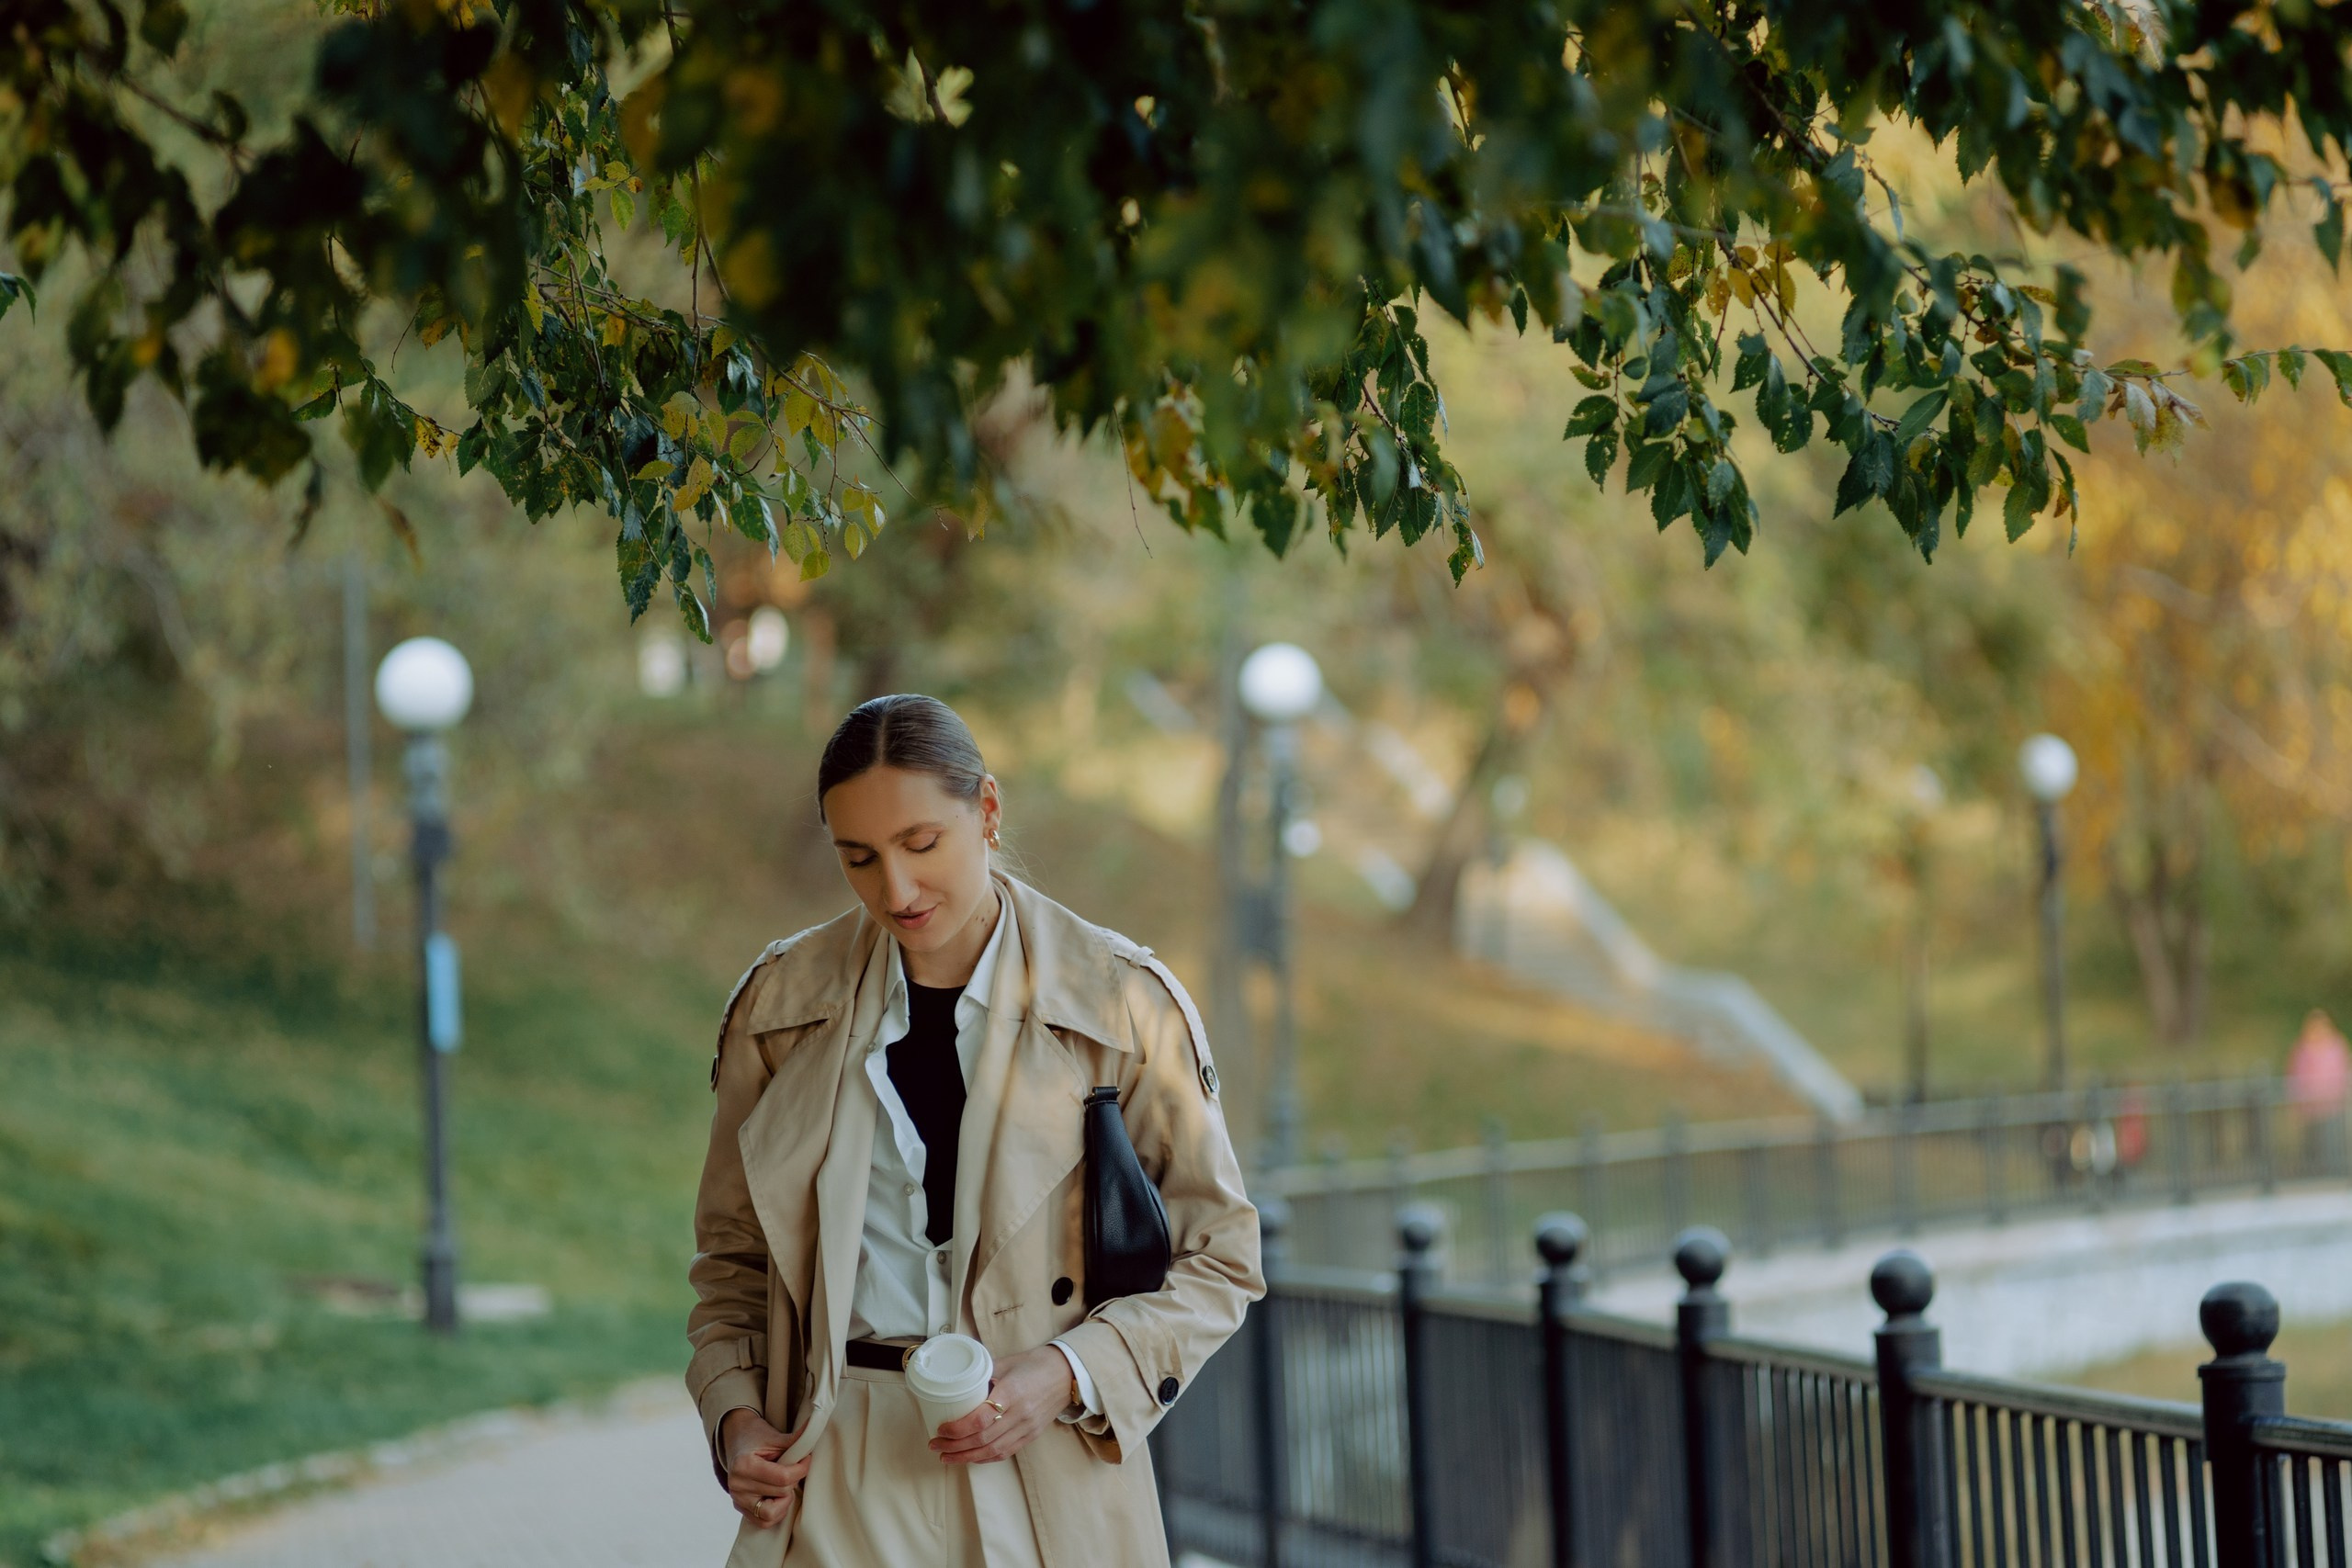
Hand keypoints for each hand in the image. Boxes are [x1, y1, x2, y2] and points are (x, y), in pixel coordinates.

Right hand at [721, 1407, 811, 1528]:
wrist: (738, 1442)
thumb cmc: (756, 1438)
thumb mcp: (774, 1436)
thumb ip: (795, 1438)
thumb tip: (815, 1425)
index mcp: (744, 1465)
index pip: (783, 1477)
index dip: (801, 1469)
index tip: (806, 1459)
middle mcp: (737, 1486)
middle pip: (781, 1493)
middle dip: (794, 1481)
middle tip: (794, 1469)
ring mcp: (737, 1500)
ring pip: (771, 1514)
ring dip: (784, 1500)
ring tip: (783, 1484)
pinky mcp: (741, 1509)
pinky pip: (764, 1522)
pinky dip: (776, 1511)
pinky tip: (777, 1495)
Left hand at [929, 1346, 1072, 1465]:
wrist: (1068, 1373)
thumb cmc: (1035, 1363)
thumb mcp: (1006, 1362)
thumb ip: (983, 1374)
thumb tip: (956, 1383)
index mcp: (1012, 1392)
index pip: (981, 1418)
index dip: (958, 1428)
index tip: (941, 1428)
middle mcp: (1021, 1413)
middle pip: (983, 1439)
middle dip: (955, 1446)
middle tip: (935, 1445)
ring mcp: (1028, 1427)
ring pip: (992, 1451)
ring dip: (966, 1457)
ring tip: (946, 1456)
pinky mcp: (1032, 1435)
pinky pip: (1005, 1452)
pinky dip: (985, 1458)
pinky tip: (970, 1457)